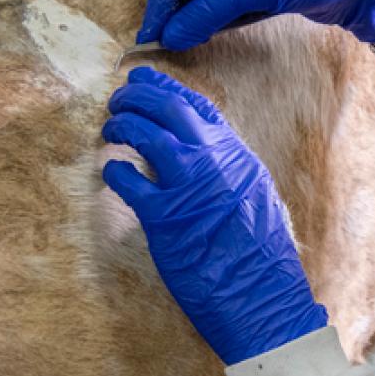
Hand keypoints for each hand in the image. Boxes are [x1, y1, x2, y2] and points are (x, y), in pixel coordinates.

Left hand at [101, 66, 328, 364]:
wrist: (263, 295)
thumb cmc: (262, 256)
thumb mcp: (258, 199)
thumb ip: (230, 172)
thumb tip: (204, 156)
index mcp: (238, 157)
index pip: (199, 108)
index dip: (169, 89)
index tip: (148, 80)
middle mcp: (215, 163)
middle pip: (170, 110)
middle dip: (139, 95)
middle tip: (120, 96)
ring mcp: (190, 187)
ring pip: (146, 135)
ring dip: (123, 125)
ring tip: (111, 127)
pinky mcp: (165, 218)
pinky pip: (129, 181)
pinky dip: (115, 171)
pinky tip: (111, 170)